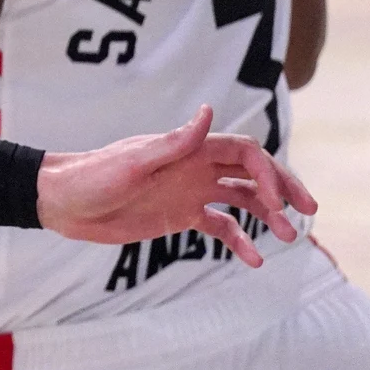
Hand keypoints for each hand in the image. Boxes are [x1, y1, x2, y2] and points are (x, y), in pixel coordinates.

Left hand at [36, 105, 317, 267]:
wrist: (62, 202)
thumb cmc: (93, 176)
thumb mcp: (134, 161)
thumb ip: (175, 142)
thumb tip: (207, 109)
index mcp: (188, 149)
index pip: (243, 151)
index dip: (268, 170)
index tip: (276, 200)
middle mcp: (194, 168)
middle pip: (251, 172)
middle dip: (282, 188)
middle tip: (307, 211)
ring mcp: (189, 192)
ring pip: (241, 199)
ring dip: (267, 215)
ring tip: (289, 238)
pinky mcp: (178, 216)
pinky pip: (219, 226)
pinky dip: (239, 241)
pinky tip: (254, 260)